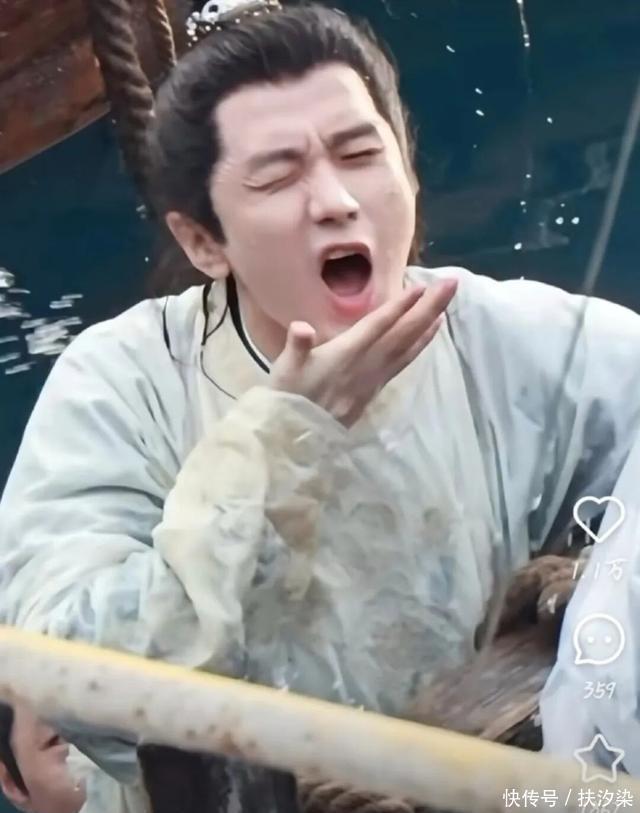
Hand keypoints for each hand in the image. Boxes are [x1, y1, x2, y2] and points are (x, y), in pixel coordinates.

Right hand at [270, 279, 457, 427]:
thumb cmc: (288, 394)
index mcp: (346, 354)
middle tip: (451, 285)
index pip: (378, 325)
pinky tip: (427, 336)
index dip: (399, 306)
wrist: (297, 436)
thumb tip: (301, 328)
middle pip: (403, 333)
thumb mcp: (286, 369)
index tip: (421, 287)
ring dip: (429, 325)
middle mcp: (367, 364)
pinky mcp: (376, 388)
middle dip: (428, 308)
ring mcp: (374, 378)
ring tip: (447, 305)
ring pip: (408, 348)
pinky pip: (404, 362)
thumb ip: (296, 346)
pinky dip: (419, 346)